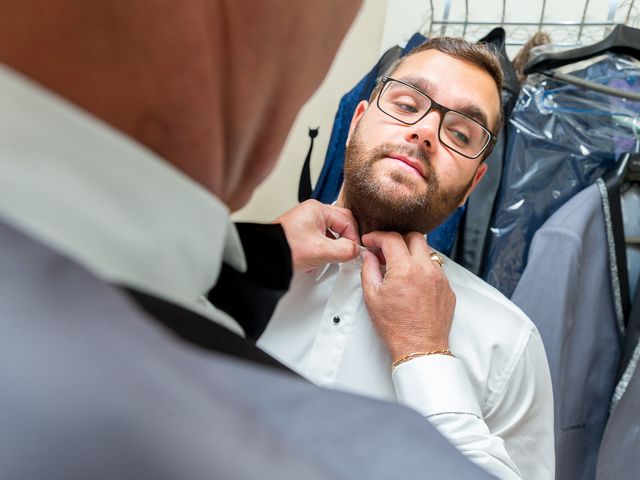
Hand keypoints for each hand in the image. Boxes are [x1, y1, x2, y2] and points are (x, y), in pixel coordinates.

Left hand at [275, 200, 359, 272]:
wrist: (264, 257)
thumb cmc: (284, 248)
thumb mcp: (321, 251)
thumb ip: (344, 250)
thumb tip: (356, 250)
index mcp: (318, 209)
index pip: (348, 221)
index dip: (354, 238)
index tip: (354, 252)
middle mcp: (312, 212)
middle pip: (341, 224)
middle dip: (345, 241)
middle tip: (347, 254)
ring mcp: (306, 222)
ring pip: (330, 233)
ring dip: (334, 247)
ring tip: (331, 258)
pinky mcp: (301, 234)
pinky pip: (320, 239)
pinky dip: (323, 250)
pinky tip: (318, 259)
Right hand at [360, 231, 454, 360]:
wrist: (420, 348)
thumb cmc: (397, 328)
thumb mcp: (372, 297)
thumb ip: (368, 269)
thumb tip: (368, 256)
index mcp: (405, 269)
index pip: (391, 238)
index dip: (377, 236)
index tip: (371, 241)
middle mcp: (426, 269)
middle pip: (414, 236)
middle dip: (397, 239)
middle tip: (386, 250)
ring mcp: (440, 278)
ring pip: (427, 251)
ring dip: (411, 253)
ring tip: (399, 266)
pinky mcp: (448, 288)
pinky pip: (435, 268)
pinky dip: (422, 268)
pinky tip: (412, 281)